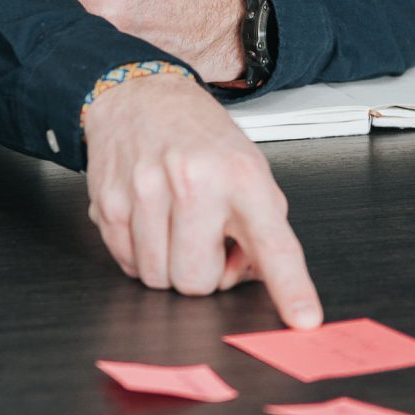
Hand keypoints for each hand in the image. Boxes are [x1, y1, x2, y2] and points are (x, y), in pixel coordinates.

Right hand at [79, 72, 322, 328]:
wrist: (140, 95)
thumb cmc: (199, 135)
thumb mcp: (248, 167)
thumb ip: (261, 227)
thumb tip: (257, 279)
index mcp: (242, 176)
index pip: (272, 244)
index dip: (290, 288)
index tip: (304, 319)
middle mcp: (194, 182)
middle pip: (197, 282)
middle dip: (201, 273)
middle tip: (202, 238)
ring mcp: (147, 193)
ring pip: (158, 279)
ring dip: (168, 264)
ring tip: (174, 224)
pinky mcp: (110, 203)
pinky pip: (127, 265)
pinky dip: (140, 254)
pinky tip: (149, 220)